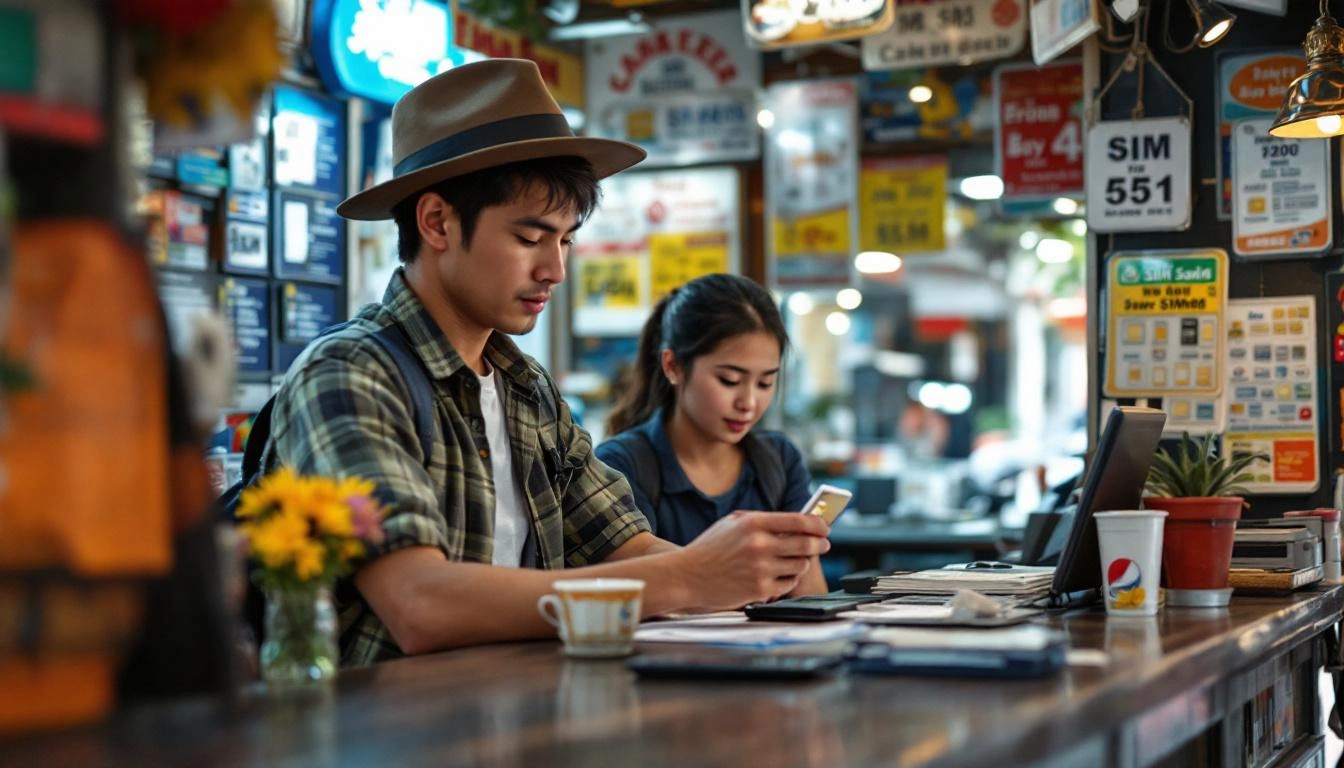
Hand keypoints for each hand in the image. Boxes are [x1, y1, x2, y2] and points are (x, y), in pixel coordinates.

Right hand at [679, 512, 829, 609]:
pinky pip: (788, 584)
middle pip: (806, 544)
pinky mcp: (760, 590)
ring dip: (801, 563)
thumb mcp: (733, 523)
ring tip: (794, 560)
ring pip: (800, 565)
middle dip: (820, 544)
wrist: (687, 575)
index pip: (798, 520)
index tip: (825, 527)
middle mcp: (759, 545)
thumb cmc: (710, 548)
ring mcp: (761, 569)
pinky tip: (779, 575)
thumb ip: (763, 521)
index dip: (818, 524)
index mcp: (753, 523)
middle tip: (823, 544)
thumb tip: (796, 522)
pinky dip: (788, 579)